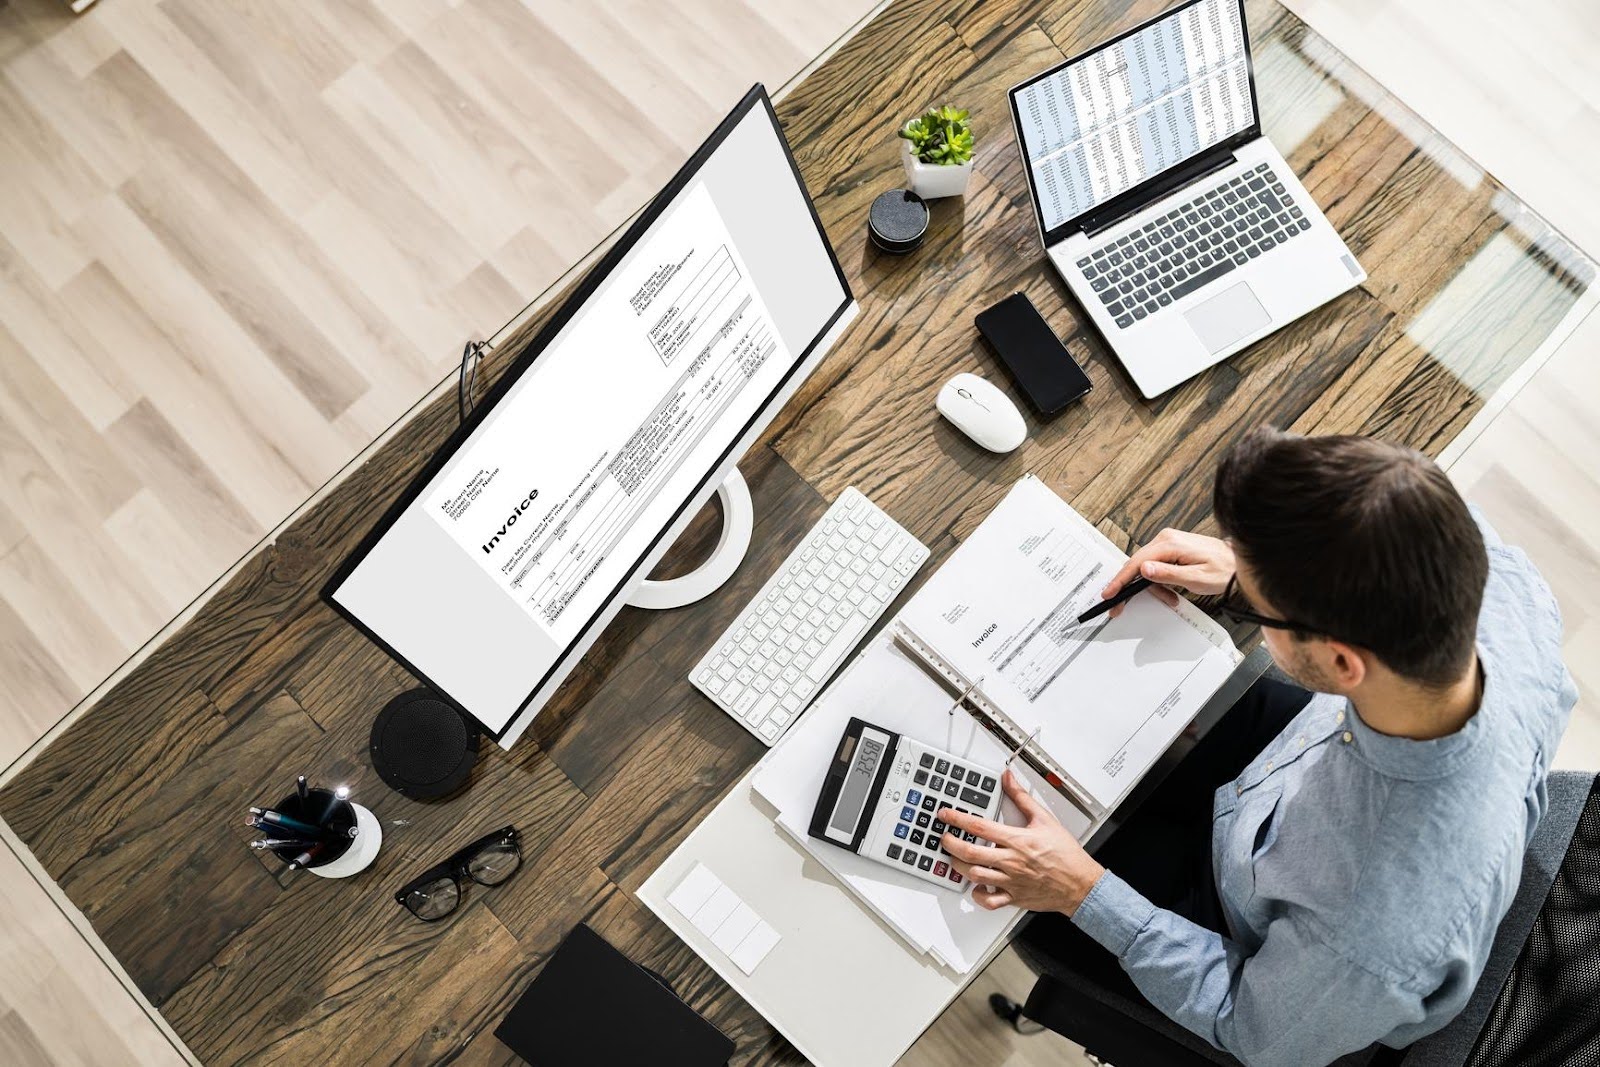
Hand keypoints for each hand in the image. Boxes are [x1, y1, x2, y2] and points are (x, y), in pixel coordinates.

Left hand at [938, 770, 1105, 913]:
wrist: (1081, 883)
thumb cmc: (1066, 854)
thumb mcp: (1045, 819)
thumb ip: (1022, 797)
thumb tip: (1008, 778)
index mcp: (1017, 840)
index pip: (979, 827)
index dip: (957, 819)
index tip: (945, 815)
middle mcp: (1011, 861)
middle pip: (970, 853)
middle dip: (950, 844)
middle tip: (944, 838)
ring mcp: (1011, 881)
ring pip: (975, 875)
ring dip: (960, 866)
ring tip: (955, 858)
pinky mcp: (1014, 897)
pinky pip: (989, 901)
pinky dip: (978, 895)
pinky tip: (976, 886)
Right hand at [1101, 528, 1234, 615]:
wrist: (1237, 563)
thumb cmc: (1223, 571)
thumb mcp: (1196, 578)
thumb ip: (1168, 574)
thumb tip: (1144, 570)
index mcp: (1170, 544)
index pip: (1136, 563)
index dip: (1120, 580)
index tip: (1110, 593)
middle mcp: (1166, 538)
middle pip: (1137, 564)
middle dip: (1131, 587)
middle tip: (1121, 605)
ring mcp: (1168, 542)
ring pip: (1145, 567)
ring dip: (1152, 586)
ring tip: (1170, 598)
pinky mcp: (1171, 547)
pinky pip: (1155, 565)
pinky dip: (1158, 580)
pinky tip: (1170, 591)